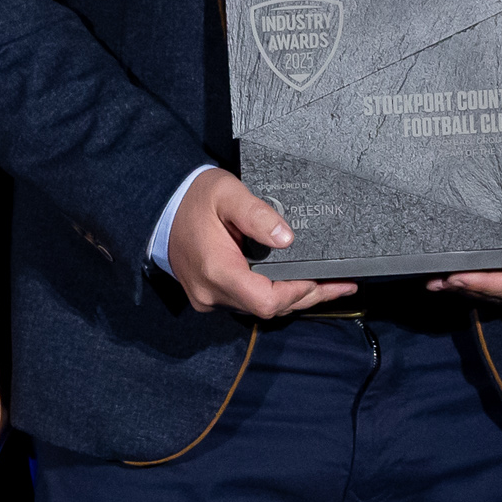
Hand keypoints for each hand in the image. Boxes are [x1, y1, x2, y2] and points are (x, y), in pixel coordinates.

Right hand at [164, 169, 350, 317]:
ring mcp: (209, 298)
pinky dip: (274, 295)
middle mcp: (212, 292)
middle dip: (306, 296)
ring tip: (328, 285)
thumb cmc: (193, 198)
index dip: (297, 293)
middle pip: (268, 309)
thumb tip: (286, 238)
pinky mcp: (210, 295)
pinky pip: (248, 302)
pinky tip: (296, 284)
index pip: (266, 301)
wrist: (160, 207)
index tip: (321, 278)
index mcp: (217, 270)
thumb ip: (257, 214)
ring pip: (260, 308)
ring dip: (293, 298)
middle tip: (341, 285)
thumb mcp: (226, 193)